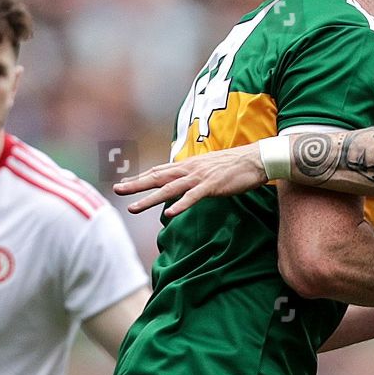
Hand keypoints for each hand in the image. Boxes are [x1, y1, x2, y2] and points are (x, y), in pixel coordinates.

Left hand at [114, 144, 265, 216]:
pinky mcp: (212, 186)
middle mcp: (190, 169)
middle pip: (157, 177)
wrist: (256, 159)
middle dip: (136, 185)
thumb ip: (197, 175)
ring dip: (150, 199)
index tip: (125, 182)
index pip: (159, 171)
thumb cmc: (236, 165)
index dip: (141, 176)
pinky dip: (180, 206)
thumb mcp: (211, 168)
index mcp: (189, 165)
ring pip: (169, 189)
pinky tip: (168, 215)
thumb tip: (187, 182)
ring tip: (133, 208)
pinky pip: (193, 197)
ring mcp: (200, 177)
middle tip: (117, 190)